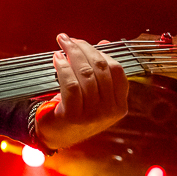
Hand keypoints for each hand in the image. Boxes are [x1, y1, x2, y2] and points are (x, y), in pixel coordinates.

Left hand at [35, 34, 127, 149]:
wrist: (56, 136)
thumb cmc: (75, 111)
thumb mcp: (93, 93)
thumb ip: (100, 71)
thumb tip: (104, 43)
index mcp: (120, 105)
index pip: (116, 70)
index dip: (100, 51)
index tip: (83, 43)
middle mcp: (110, 111)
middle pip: (100, 69)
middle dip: (83, 48)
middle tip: (68, 39)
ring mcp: (93, 115)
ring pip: (85, 74)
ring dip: (71, 54)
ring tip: (61, 46)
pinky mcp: (74, 116)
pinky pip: (70, 84)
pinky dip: (63, 68)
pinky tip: (57, 59)